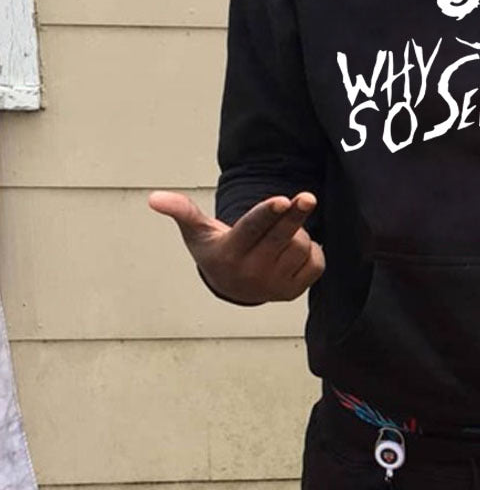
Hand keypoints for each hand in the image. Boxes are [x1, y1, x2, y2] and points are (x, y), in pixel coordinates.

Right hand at [147, 190, 324, 303]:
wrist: (233, 288)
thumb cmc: (216, 250)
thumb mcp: (197, 232)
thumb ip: (181, 211)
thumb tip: (153, 198)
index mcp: (230, 253)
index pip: (252, 229)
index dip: (267, 213)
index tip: (282, 199)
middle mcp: (253, 272)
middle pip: (281, 237)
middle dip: (295, 215)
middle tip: (307, 197)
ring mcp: (275, 284)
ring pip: (301, 246)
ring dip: (297, 232)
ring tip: (279, 234)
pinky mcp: (294, 292)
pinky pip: (316, 263)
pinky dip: (311, 250)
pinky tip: (294, 250)